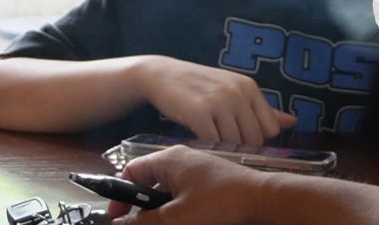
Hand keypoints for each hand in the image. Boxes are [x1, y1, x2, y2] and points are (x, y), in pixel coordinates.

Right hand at [108, 146, 265, 224]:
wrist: (262, 200)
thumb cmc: (219, 203)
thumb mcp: (175, 217)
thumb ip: (143, 222)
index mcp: (169, 159)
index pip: (132, 170)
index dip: (119, 194)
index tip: (116, 218)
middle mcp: (181, 160)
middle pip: (148, 182)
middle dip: (140, 206)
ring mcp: (197, 170)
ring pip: (167, 191)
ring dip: (160, 210)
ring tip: (162, 224)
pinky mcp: (210, 182)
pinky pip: (184, 194)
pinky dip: (177, 208)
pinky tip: (182, 220)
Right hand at [137, 57, 296, 144]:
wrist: (162, 74)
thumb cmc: (200, 86)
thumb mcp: (233, 91)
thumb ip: (262, 109)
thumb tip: (292, 122)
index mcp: (249, 87)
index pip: (270, 129)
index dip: (257, 139)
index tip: (240, 139)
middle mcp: (237, 92)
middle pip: (254, 139)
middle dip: (241, 147)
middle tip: (223, 144)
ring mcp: (218, 101)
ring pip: (234, 143)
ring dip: (223, 149)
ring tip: (211, 142)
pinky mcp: (198, 112)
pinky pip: (212, 142)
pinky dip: (207, 148)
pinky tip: (199, 141)